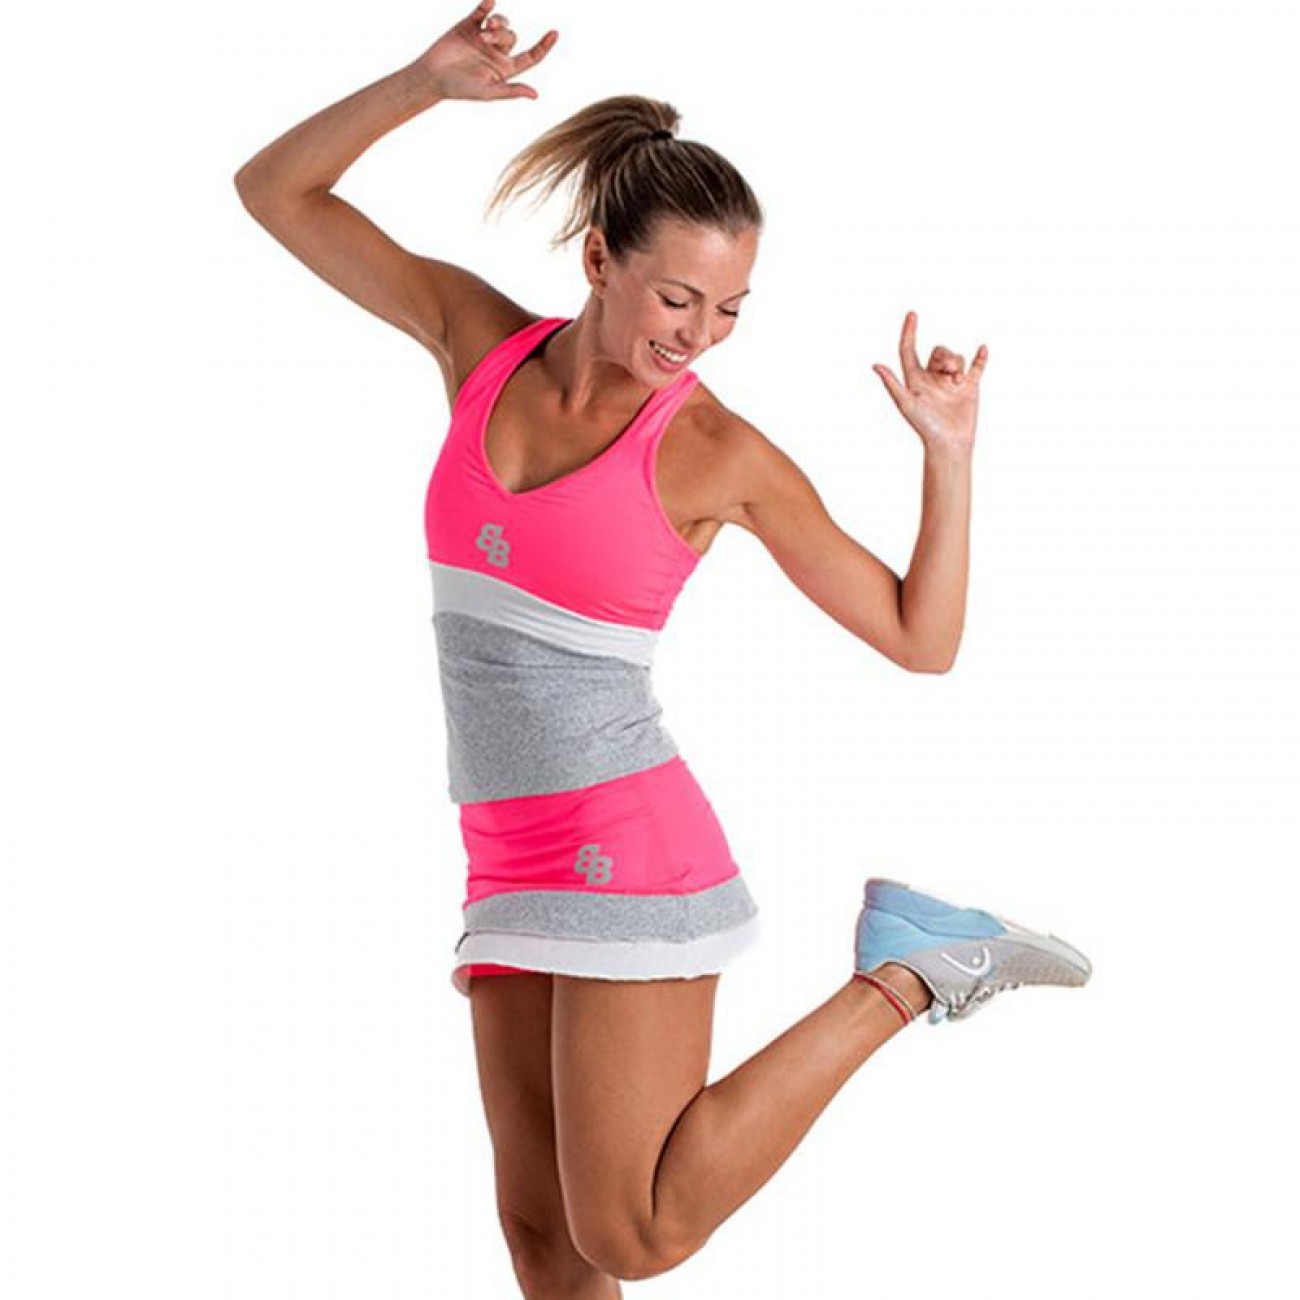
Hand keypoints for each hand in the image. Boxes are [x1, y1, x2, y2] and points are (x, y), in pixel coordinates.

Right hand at [413, 0, 558, 102]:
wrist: (432, 76)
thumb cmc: (459, 89)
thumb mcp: (487, 92)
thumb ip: (511, 91)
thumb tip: (536, 94)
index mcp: (505, 69)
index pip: (531, 57)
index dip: (543, 46)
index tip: (555, 33)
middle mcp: (496, 53)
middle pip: (512, 37)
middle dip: (502, 35)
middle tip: (486, 39)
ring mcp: (483, 37)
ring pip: (501, 23)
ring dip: (497, 23)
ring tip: (485, 28)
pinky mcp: (469, 25)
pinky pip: (483, 10)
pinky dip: (487, 5)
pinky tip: (489, 2)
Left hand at [872, 311, 987, 455]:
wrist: (949, 443)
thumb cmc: (925, 426)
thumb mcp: (906, 403)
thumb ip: (892, 384)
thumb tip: (875, 365)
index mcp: (915, 379)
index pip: (909, 350)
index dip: (909, 332)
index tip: (912, 314)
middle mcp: (932, 378)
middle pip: (938, 351)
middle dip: (944, 356)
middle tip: (948, 371)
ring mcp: (952, 381)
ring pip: (955, 357)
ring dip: (957, 364)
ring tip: (957, 381)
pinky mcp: (969, 386)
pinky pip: (977, 366)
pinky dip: (980, 357)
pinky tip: (982, 349)